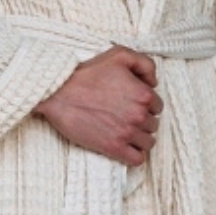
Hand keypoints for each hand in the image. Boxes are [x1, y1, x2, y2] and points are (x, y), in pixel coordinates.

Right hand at [32, 47, 161, 166]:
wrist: (58, 93)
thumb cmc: (85, 73)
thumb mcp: (118, 55)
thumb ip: (144, 64)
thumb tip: (154, 82)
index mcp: (143, 94)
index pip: (157, 106)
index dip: (145, 104)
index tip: (131, 104)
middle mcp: (139, 115)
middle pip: (153, 125)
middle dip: (142, 121)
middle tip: (124, 116)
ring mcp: (127, 133)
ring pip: (148, 143)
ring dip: (140, 138)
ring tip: (125, 131)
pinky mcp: (113, 147)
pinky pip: (137, 159)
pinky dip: (134, 155)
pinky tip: (125, 147)